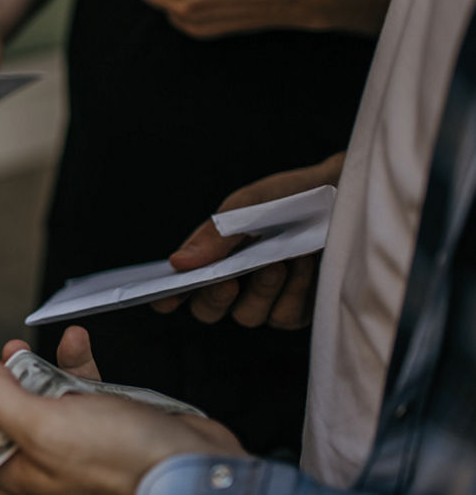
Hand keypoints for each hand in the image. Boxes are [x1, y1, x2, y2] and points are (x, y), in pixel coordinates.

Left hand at [0, 330, 243, 494]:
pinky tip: (75, 341)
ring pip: (33, 401)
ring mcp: (74, 441)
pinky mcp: (105, 421)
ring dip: (22, 370)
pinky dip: (74, 361)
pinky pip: (79, 387)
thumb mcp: (42, 430)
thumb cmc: (121, 461)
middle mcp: (42, 463)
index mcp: (19, 477)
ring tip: (14, 348)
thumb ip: (1, 402)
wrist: (195, 466)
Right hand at [151, 153, 343, 327]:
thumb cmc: (293, 196)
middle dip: (214, 298)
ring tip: (282, 258)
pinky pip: (283, 316)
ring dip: (262, 290)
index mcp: (216, 255)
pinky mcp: (299, 309)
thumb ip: (214, 236)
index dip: (168, 295)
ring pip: (247, 316)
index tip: (163, 299)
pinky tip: (305, 265)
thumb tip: (177, 263)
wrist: (348, 195)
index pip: (184, 284)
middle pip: (207, 310)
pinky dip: (293, 291)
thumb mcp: (249, 207)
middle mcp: (237, 282)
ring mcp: (268, 299)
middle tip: (226, 282)